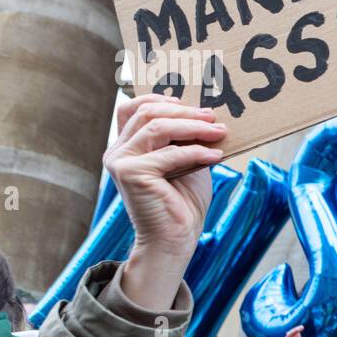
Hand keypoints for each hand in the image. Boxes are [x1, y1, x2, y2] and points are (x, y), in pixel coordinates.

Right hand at [106, 95, 224, 308]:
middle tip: (213, 116)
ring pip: (157, 127)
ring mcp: (121, 161)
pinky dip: (196, 152)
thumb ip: (186, 138)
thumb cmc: (183, 201)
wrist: (175, 238)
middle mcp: (117, 151)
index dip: (158, 98)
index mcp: (127, 146)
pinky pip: (169, 154)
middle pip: (147, 113)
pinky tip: (216, 156)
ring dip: (192, 127)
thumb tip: (206, 113)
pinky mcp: (131, 174)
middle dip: (184, 111)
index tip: (187, 101)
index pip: (132, 108)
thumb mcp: (187, 161)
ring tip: (219, 131)